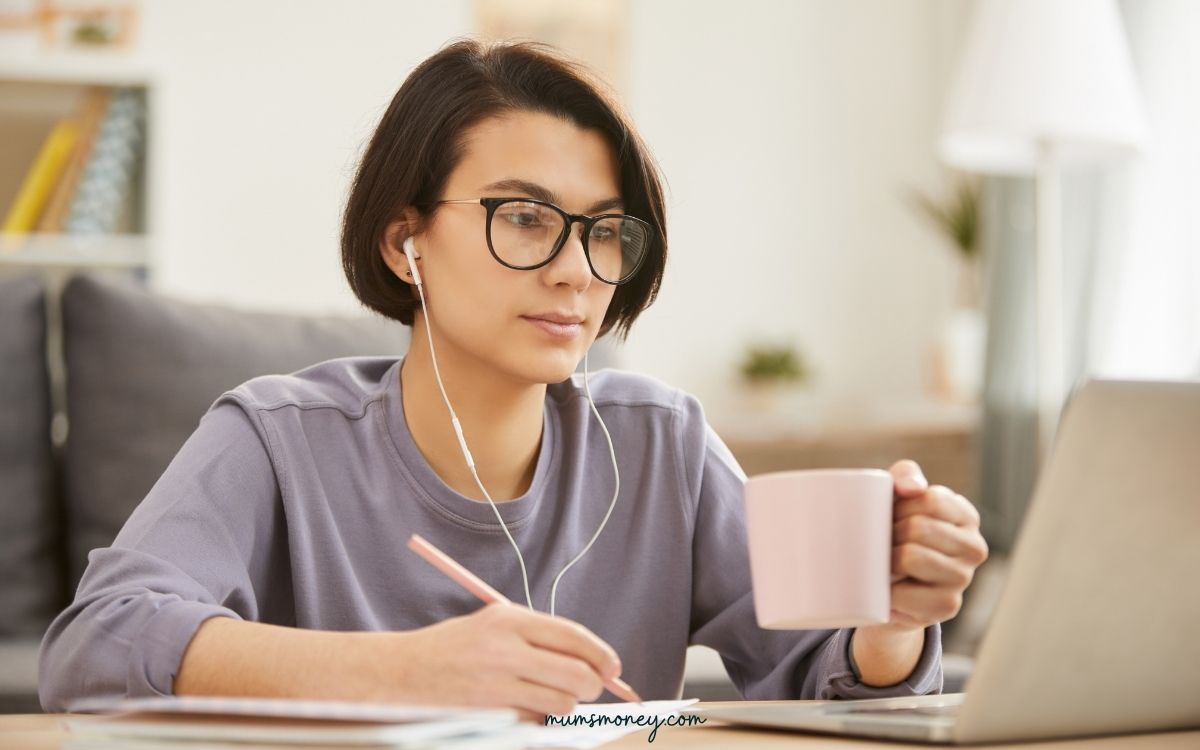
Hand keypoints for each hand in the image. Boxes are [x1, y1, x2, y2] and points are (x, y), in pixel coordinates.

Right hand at [384, 602, 622, 721]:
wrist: (399, 673)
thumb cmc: (453, 649)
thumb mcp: (493, 626)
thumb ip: (538, 638)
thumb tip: (591, 660)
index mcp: (508, 619)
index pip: (574, 636)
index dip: (601, 654)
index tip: (613, 668)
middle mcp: (504, 649)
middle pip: (576, 673)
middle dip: (591, 685)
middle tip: (587, 688)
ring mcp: (496, 685)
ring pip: (561, 704)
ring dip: (564, 705)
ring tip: (546, 697)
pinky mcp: (489, 716)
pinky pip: (535, 723)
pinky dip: (536, 720)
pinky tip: (517, 708)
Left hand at [876, 459, 989, 633]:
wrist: (885, 586)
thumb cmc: (894, 532)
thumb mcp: (897, 497)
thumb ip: (905, 476)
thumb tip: (913, 488)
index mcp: (966, 516)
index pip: (930, 499)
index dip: (900, 506)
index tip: (890, 516)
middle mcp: (974, 547)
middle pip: (918, 528)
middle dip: (889, 534)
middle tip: (881, 543)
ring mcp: (963, 579)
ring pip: (910, 557)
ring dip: (884, 560)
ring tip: (882, 563)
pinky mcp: (946, 606)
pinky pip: (902, 592)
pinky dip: (885, 590)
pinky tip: (886, 589)